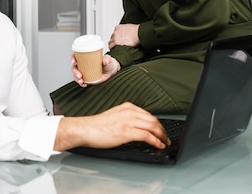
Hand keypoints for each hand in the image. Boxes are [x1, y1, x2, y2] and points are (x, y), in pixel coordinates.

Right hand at [55, 102, 170, 150]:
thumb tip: (138, 128)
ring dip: (161, 136)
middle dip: (162, 130)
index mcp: (127, 107)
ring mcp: (128, 121)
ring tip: (164, 142)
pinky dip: (156, 141)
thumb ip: (127, 119)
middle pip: (154, 120)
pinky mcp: (126, 131)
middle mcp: (130, 112)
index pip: (149, 115)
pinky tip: (158, 145)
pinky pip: (147, 136)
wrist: (85, 129)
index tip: (161, 131)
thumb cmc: (97, 126)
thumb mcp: (115, 116)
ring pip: (153, 127)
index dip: (158, 124)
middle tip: (166, 138)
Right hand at [72, 54, 119, 86]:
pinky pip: (81, 81)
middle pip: (74, 67)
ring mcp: (84, 72)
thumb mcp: (108, 59)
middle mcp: (83, 64)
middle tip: (79, 75)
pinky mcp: (87, 78)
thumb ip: (107, 59)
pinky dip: (81, 83)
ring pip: (76, 75)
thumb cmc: (108, 62)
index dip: (73, 58)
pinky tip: (84, 84)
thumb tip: (104, 60)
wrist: (111, 70)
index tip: (73, 61)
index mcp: (86, 57)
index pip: (76, 56)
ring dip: (76, 78)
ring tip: (81, 81)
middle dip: (75, 72)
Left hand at [108, 23, 139, 48]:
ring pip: (110, 42)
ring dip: (112, 45)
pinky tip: (114, 51)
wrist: (138, 33)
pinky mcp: (116, 43)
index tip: (118, 38)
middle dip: (114, 40)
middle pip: (112, 37)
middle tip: (116, 44)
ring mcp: (115, 37)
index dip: (116, 36)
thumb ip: (127, 30)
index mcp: (119, 27)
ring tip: (114, 48)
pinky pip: (111, 46)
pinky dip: (112, 49)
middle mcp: (116, 32)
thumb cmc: (137, 31)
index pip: (115, 32)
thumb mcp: (130, 27)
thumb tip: (129, 32)